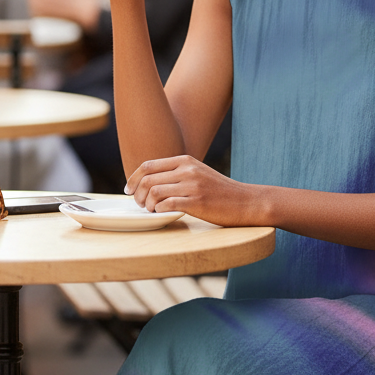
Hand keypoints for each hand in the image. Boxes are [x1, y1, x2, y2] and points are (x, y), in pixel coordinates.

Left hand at [125, 155, 262, 225]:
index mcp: (185, 161)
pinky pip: (167, 205)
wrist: (246, 201)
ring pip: (154, 192)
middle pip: (147, 179)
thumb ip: (177, 174)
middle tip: (139, 205)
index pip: (148, 165)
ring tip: (151, 210)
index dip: (133, 179)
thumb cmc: (220, 191)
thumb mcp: (198, 173)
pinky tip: (163, 213)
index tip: (128, 190)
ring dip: (147, 204)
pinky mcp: (197, 202)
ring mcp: (192, 185)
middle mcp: (187, 170)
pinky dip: (159, 211)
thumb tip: (148, 183)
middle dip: (137, 194)